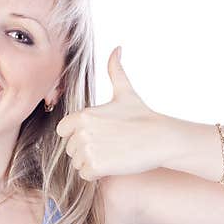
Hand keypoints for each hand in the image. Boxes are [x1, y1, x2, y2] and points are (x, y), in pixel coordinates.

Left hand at [55, 46, 183, 181]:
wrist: (161, 138)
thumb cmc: (143, 116)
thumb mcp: (125, 92)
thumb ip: (115, 70)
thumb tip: (117, 48)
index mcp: (83, 115)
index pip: (63, 131)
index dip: (76, 135)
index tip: (95, 134)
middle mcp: (81, 131)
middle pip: (71, 149)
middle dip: (86, 150)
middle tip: (109, 145)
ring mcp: (87, 149)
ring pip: (77, 163)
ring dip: (91, 163)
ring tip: (112, 154)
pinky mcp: (96, 166)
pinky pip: (85, 175)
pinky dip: (96, 175)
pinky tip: (112, 164)